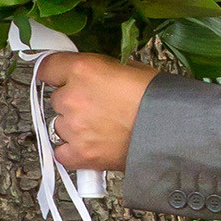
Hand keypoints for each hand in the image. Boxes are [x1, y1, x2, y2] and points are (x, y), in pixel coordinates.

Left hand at [35, 52, 153, 172]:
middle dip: (72, 101)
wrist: (172, 130)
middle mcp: (73, 97)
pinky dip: (71, 149)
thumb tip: (92, 74)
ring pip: (58, 124)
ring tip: (101, 127)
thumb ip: (101, 70)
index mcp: (84, 70)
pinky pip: (61, 152)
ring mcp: (73, 127)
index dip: (55, 73)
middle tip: (97, 106)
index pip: (48, 67)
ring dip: (73, 125)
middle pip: (56, 98)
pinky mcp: (80, 153)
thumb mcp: (130, 68)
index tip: (57, 77)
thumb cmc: (158, 98)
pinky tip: (88, 145)